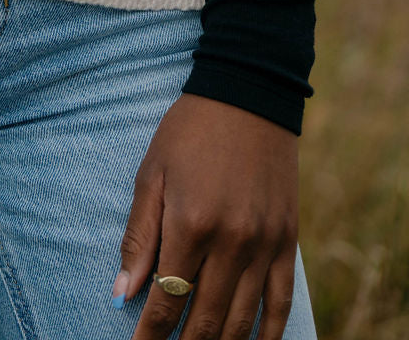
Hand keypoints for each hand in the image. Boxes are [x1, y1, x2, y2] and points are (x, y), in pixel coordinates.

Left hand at [115, 93, 298, 339]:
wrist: (247, 95)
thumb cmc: (189, 131)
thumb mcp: (152, 174)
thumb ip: (139, 237)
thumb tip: (122, 293)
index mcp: (191, 223)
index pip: (167, 298)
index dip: (151, 333)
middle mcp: (231, 242)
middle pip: (205, 318)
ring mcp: (264, 244)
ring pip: (242, 319)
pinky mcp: (287, 241)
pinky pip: (280, 303)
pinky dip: (267, 333)